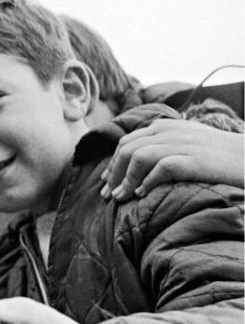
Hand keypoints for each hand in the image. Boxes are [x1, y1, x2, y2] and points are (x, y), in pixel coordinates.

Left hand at [101, 118, 243, 200]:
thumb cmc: (217, 154)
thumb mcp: (186, 141)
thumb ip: (162, 146)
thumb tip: (136, 167)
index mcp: (164, 126)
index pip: (127, 142)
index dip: (113, 163)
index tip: (107, 182)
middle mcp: (168, 131)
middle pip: (126, 149)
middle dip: (113, 173)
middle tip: (108, 195)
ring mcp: (180, 144)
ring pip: (138, 157)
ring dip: (125, 180)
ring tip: (121, 198)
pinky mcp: (192, 159)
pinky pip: (160, 168)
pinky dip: (147, 181)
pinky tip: (142, 194)